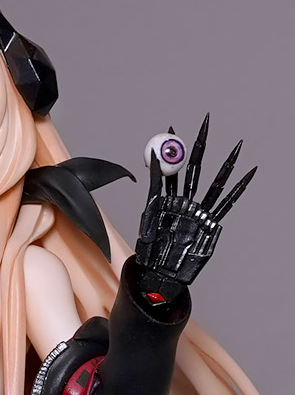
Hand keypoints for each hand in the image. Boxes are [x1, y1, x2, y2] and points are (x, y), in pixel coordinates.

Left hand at [135, 114, 255, 302]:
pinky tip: (248, 174)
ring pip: (214, 184)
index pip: (170, 167)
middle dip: (200, 146)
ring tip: (237, 147)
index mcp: (167, 200)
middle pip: (194, 169)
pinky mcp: (209, 225)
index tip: (171, 129)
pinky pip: (226, 204)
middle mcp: (185, 203)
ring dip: (226, 165)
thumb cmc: (150, 250)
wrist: (160, 272)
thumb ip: (155, 186)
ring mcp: (198, 212)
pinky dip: (238, 189)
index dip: (171, 149)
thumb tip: (155, 159)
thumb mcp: (147, 214)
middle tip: (205, 123)